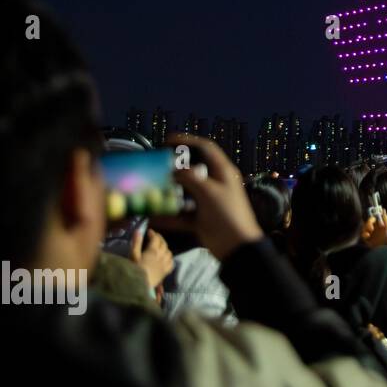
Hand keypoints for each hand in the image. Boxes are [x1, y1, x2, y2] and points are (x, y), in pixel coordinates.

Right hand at [130, 227, 173, 289]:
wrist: (140, 284)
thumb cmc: (134, 269)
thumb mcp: (133, 255)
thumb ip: (136, 243)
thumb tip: (138, 231)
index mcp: (153, 250)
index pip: (156, 238)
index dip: (153, 234)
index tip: (149, 231)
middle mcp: (161, 255)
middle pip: (164, 244)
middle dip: (160, 238)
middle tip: (155, 237)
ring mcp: (165, 264)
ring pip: (169, 252)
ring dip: (165, 247)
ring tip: (160, 246)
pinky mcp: (166, 271)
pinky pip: (171, 262)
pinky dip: (169, 258)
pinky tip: (166, 258)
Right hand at [153, 134, 262, 261]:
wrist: (237, 247)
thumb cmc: (227, 214)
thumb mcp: (209, 192)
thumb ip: (190, 178)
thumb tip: (173, 169)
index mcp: (223, 172)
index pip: (206, 149)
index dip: (188, 141)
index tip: (168, 140)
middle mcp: (216, 184)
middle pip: (193, 169)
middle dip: (174, 167)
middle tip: (155, 165)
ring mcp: (208, 202)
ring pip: (185, 192)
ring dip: (169, 191)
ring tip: (150, 187)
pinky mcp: (201, 219)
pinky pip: (181, 214)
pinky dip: (168, 216)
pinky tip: (151, 217)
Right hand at [362, 208, 386, 247]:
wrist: (386, 250)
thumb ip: (385, 218)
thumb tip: (383, 209)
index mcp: (380, 225)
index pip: (374, 218)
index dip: (373, 217)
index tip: (373, 217)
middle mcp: (375, 229)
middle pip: (368, 222)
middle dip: (369, 222)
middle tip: (371, 226)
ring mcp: (370, 234)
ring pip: (364, 227)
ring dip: (366, 227)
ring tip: (370, 230)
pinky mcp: (367, 240)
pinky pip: (363, 234)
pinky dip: (364, 234)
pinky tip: (367, 235)